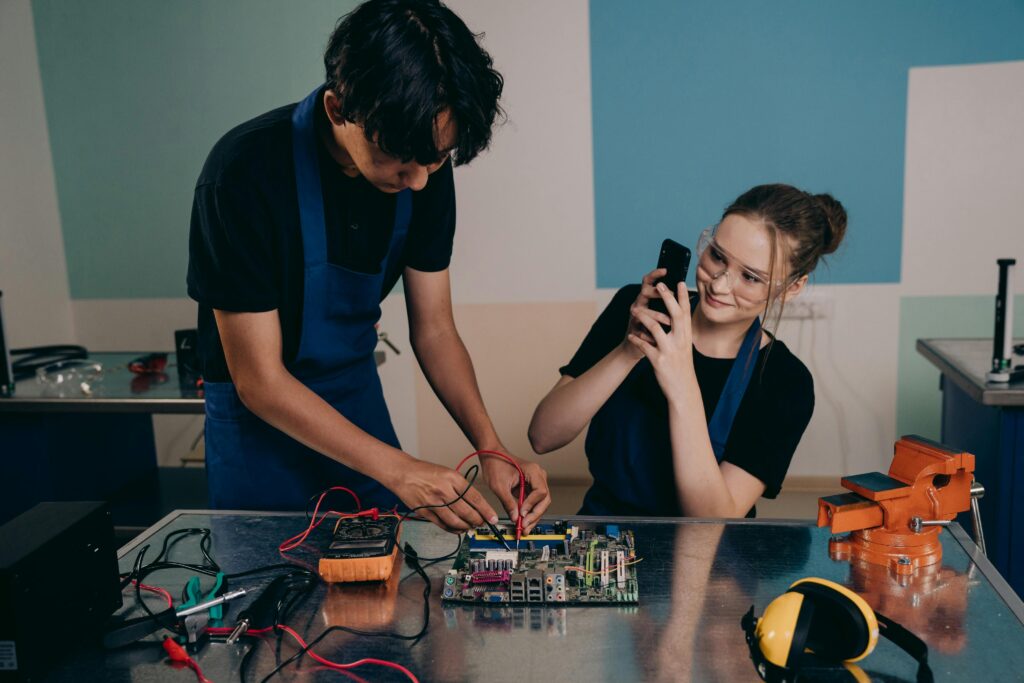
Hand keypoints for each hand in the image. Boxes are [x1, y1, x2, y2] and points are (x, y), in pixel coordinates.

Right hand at [390, 458, 498, 532]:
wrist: (403, 473)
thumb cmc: (426, 472)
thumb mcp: (448, 472)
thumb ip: (460, 487)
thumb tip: (475, 504)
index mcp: (453, 478)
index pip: (475, 497)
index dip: (486, 510)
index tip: (493, 518)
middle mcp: (444, 490)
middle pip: (467, 512)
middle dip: (478, 521)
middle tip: (482, 523)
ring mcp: (434, 503)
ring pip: (456, 521)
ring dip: (466, 527)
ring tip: (470, 527)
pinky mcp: (425, 512)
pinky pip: (443, 525)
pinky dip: (453, 529)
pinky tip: (458, 529)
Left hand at [480, 451, 550, 534]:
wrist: (491, 454)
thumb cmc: (495, 463)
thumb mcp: (499, 486)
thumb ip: (508, 503)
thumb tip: (515, 519)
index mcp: (533, 471)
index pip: (540, 492)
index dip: (531, 505)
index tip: (521, 514)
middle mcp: (538, 476)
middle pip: (544, 500)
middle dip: (534, 515)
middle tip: (525, 528)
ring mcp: (536, 482)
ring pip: (540, 503)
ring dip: (533, 516)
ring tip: (524, 529)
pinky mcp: (531, 487)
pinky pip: (533, 502)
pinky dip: (529, 512)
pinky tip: (523, 522)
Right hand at [622, 269, 673, 358]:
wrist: (638, 347)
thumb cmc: (654, 329)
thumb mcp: (662, 314)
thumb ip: (670, 304)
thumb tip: (688, 292)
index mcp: (648, 299)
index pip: (649, 281)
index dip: (655, 274)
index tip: (666, 269)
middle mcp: (639, 304)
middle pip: (644, 291)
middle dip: (657, 292)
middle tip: (667, 294)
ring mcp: (634, 317)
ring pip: (642, 311)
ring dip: (656, 316)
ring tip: (668, 321)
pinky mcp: (632, 331)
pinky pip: (638, 330)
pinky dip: (648, 334)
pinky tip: (655, 338)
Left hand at [627, 281, 695, 401]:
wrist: (683, 388)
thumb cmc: (682, 365)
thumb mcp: (685, 346)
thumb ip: (682, 331)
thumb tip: (681, 313)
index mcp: (687, 336)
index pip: (686, 312)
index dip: (683, 297)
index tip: (680, 282)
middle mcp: (681, 341)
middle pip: (675, 315)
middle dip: (667, 298)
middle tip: (660, 285)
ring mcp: (670, 350)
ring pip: (656, 328)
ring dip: (644, 316)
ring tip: (634, 309)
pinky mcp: (659, 360)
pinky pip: (645, 346)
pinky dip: (637, 339)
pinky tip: (631, 335)